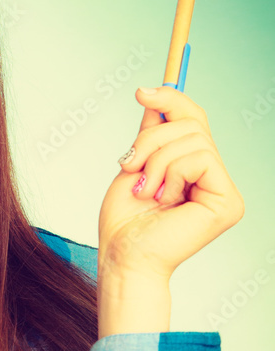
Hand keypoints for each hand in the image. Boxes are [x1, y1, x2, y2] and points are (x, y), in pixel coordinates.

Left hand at [97, 86, 244, 280]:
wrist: (121, 258)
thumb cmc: (123, 224)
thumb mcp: (134, 165)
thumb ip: (151, 133)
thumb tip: (157, 92)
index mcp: (192, 170)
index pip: (193, 120)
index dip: (171, 100)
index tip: (140, 92)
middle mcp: (212, 178)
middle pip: (192, 123)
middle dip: (152, 139)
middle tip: (130, 164)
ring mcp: (223, 190)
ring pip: (195, 138)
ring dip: (157, 161)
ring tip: (145, 191)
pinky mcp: (228, 202)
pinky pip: (202, 157)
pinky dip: (173, 173)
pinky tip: (164, 200)